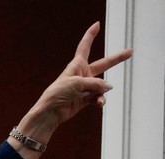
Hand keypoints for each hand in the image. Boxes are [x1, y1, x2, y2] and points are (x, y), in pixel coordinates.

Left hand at [13, 22, 132, 158]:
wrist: (50, 112)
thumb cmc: (58, 93)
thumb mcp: (77, 83)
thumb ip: (95, 83)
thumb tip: (108, 87)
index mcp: (76, 65)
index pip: (85, 46)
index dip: (90, 35)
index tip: (97, 25)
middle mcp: (82, 75)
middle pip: (103, 64)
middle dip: (116, 59)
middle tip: (130, 52)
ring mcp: (84, 87)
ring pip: (102, 86)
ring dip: (101, 92)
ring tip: (97, 97)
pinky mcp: (85, 99)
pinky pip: (98, 98)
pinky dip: (99, 100)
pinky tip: (99, 103)